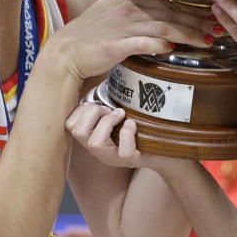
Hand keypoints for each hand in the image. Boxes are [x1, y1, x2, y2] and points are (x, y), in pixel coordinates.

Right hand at [43, 0, 216, 81]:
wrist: (63, 57)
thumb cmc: (89, 42)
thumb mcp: (113, 21)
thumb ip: (136, 19)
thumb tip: (160, 27)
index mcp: (127, 1)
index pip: (166, 2)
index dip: (190, 9)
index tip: (209, 15)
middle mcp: (126, 9)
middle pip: (170, 12)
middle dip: (197, 20)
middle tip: (218, 27)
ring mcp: (120, 26)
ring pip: (162, 25)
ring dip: (188, 33)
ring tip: (207, 41)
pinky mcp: (114, 45)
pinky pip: (142, 42)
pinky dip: (159, 43)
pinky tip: (174, 48)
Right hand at [65, 102, 195, 174]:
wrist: (167, 150)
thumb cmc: (142, 128)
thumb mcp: (120, 113)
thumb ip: (106, 102)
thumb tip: (99, 75)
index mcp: (92, 135)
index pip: (69, 124)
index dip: (82, 109)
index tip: (102, 105)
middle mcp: (98, 149)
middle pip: (76, 131)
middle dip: (92, 112)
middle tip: (111, 110)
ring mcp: (112, 157)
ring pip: (94, 143)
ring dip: (107, 122)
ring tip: (121, 115)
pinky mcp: (130, 161)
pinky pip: (122, 150)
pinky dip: (127, 133)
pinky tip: (133, 125)